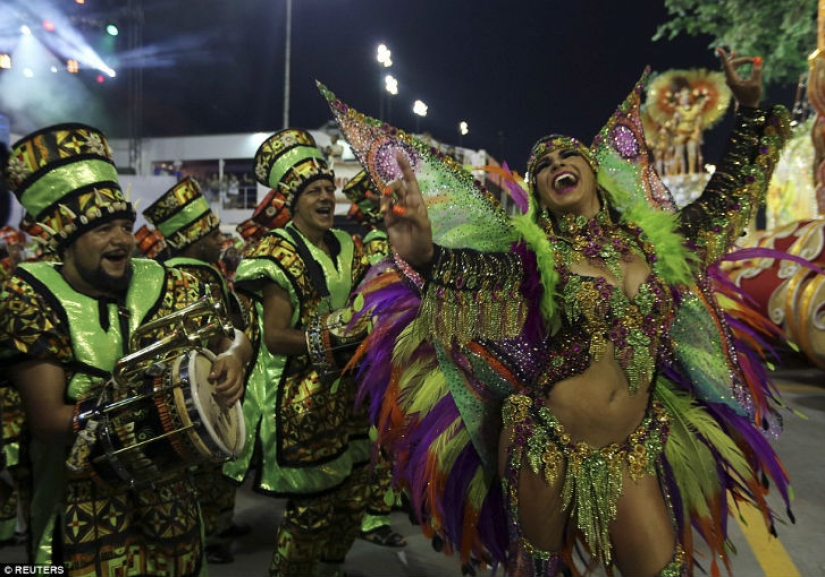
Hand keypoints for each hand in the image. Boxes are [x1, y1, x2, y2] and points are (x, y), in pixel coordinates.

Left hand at [209, 351, 244, 407]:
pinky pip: (240, 394)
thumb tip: (212, 377)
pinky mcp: (241, 385)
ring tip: (225, 404)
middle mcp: (239, 377)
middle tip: (218, 395)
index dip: (224, 386)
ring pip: (239, 392)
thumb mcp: (220, 360)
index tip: (216, 389)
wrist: (236, 357)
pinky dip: (235, 400)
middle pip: (236, 388)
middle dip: (226, 393)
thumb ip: (216, 369)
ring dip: (232, 399)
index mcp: (234, 371)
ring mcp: (241, 382)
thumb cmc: (226, 359)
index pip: (231, 381)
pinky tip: (229, 405)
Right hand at [382, 152, 433, 267]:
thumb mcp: (422, 225)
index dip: (405, 167)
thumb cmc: (424, 239)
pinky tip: (370, 197)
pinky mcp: (388, 220)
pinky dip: (376, 203)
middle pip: (396, 186)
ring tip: (385, 212)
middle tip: (387, 194)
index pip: (411, 180)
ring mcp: (396, 211)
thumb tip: (395, 207)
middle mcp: (406, 203)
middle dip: (391, 187)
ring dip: (384, 200)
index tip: (398, 154)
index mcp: (417, 201)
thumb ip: (410, 214)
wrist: (417, 255)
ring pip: (387, 197)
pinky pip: (381, 208)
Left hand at [717, 47, 761, 108]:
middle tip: (753, 60)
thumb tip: (758, 60)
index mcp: (732, 80)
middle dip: (742, 60)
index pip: (727, 65)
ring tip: (746, 57)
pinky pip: (732, 68)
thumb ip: (757, 71)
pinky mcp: (733, 80)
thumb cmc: (751, 96)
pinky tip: (733, 54)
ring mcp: (730, 79)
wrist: (747, 106)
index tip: (718, 49)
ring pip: (733, 65)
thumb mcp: (756, 83)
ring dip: (741, 61)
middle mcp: (729, 79)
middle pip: (732, 64)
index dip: (723, 56)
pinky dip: (735, 61)